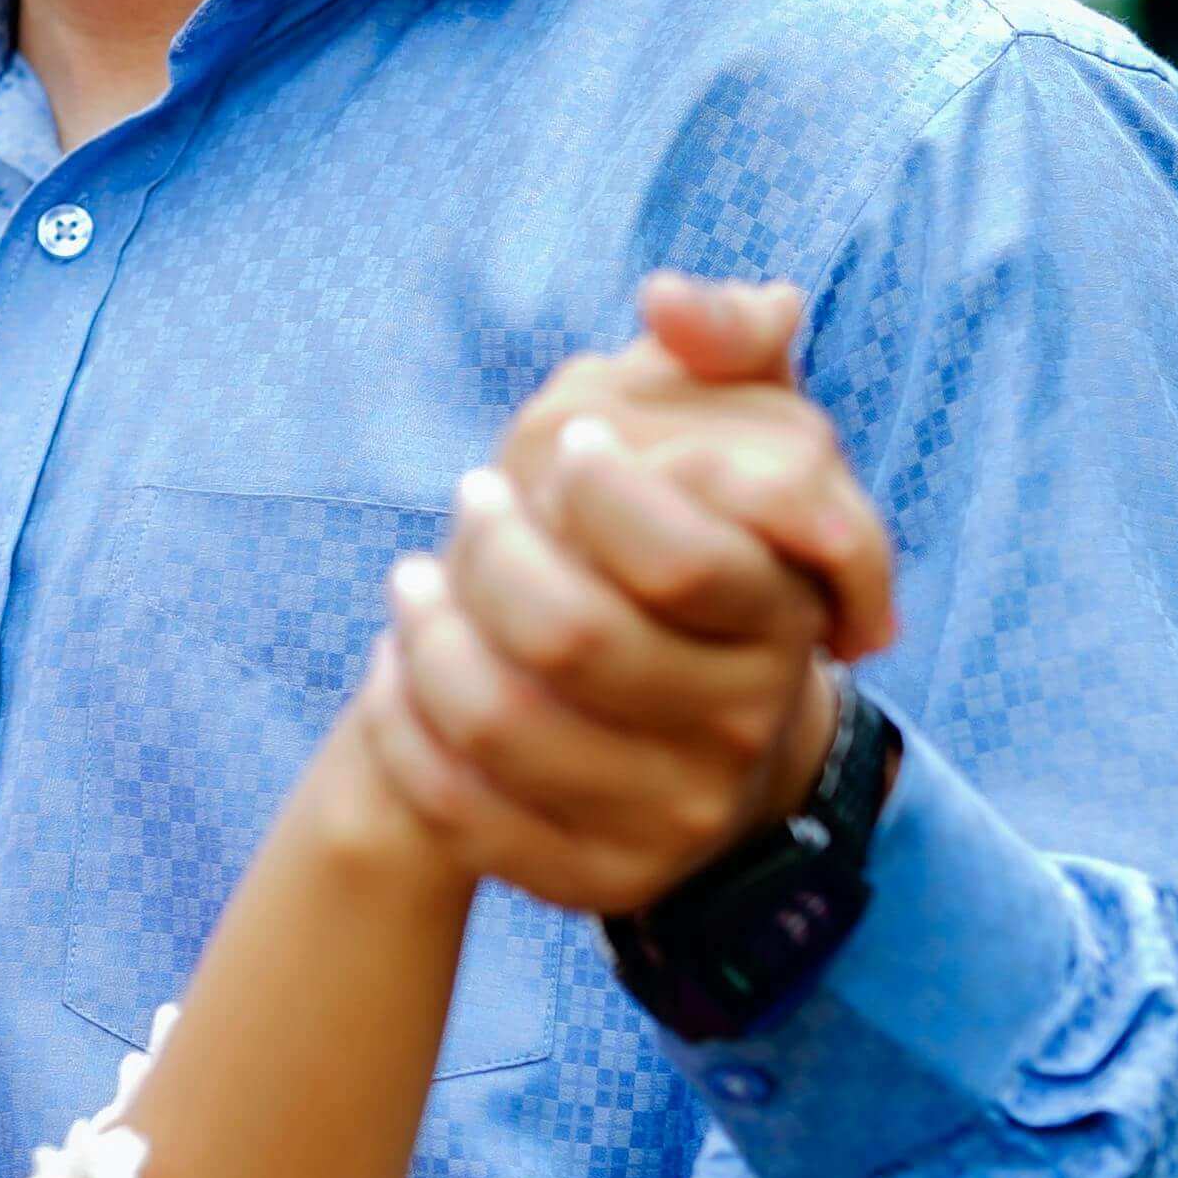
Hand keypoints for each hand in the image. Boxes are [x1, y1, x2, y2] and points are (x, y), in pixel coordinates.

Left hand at [346, 280, 892, 918]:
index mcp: (779, 619)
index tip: (561, 451)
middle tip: (470, 501)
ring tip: (412, 580)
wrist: (696, 726)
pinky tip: (399, 666)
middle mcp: (741, 727)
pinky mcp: (596, 877)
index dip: (599, 490)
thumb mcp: (739, 428)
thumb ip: (727, 339)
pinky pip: (464, 809)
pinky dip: (407, 726)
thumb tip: (668, 299)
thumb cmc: (698, 549)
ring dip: (429, 637)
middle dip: (492, 553)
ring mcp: (671, 816)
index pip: (683, 556)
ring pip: (502, 725)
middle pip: (571, 637)